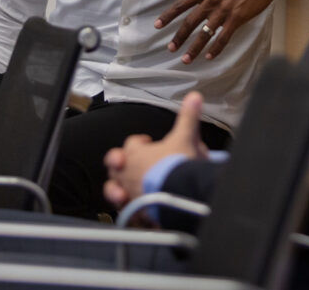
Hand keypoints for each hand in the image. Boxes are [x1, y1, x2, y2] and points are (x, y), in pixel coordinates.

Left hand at [103, 91, 209, 209]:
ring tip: (124, 192)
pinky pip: (125, 210)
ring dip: (117, 189)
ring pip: (113, 189)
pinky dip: (129, 210)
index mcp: (137, 152)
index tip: (148, 142)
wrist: (179, 191)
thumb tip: (194, 97)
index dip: (139, 142)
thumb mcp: (186, 136)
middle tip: (130, 165)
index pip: (132, 143)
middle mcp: (128, 172)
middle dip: (121, 165)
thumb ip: (188, 117)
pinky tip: (136, 212)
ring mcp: (129, 191)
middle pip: (116, 165)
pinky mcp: (134, 209)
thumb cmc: (179, 164)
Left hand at [155, 0, 283, 63]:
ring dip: (195, 47)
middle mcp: (211, 0)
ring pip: (205, 32)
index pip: (182, 4)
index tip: (157, 25)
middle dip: (179, 36)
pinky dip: (216, 48)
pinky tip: (209, 57)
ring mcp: (224, 10)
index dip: (168, 15)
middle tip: (171, 48)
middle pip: (191, 21)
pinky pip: (223, 37)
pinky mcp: (237, 18)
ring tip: (186, 59)